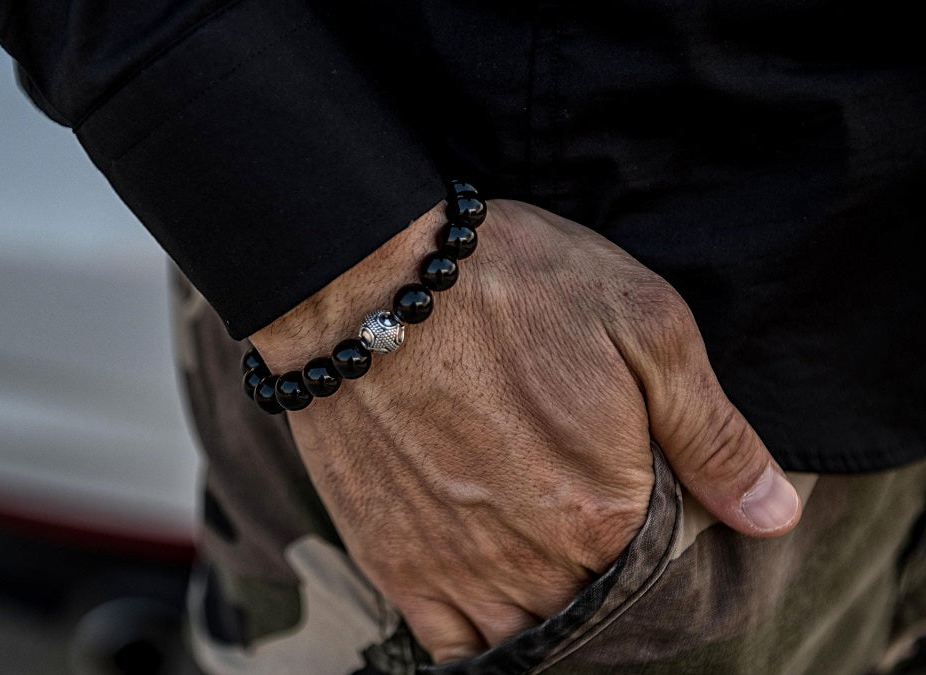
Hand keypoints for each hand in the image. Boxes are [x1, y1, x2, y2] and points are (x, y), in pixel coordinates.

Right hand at [249, 199, 800, 662]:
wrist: (364, 278)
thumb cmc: (508, 285)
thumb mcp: (644, 325)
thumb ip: (714, 434)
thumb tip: (773, 515)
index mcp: (607, 511)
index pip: (664, 567)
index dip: (662, 527)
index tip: (639, 479)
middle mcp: (535, 560)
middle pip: (594, 601)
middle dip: (602, 562)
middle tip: (579, 496)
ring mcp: (458, 569)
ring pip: (527, 628)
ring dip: (546, 599)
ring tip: (540, 540)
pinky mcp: (393, 561)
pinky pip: (449, 643)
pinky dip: (477, 635)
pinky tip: (490, 594)